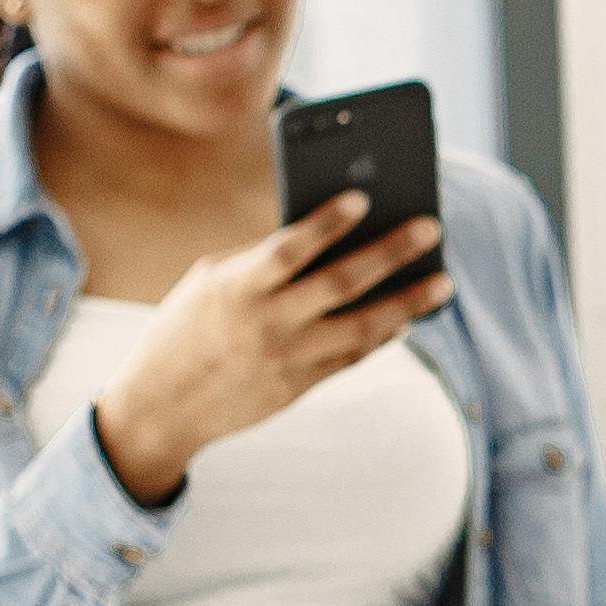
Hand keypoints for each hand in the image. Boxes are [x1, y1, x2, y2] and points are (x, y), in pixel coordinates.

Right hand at [88, 193, 446, 501]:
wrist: (162, 407)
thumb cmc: (189, 326)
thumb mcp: (211, 281)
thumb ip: (263, 258)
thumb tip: (330, 234)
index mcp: (236, 288)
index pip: (288, 250)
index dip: (326, 224)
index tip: (363, 198)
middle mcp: (266, 324)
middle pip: (341, 285)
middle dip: (391, 254)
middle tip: (431, 228)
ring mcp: (287, 359)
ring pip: (362, 329)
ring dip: (408, 304)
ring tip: (443, 283)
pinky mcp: (300, 387)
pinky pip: (353, 358)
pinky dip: (384, 336)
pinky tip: (408, 317)